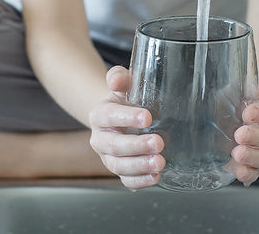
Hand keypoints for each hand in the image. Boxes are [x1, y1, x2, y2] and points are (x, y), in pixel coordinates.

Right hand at [89, 66, 164, 189]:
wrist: (122, 116)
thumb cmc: (125, 97)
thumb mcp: (123, 83)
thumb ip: (119, 77)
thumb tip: (117, 79)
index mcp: (99, 115)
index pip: (109, 116)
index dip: (126, 117)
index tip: (147, 117)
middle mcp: (100, 139)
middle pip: (114, 146)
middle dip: (137, 146)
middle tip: (158, 142)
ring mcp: (109, 158)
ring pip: (120, 166)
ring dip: (140, 166)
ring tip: (160, 162)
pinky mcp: (120, 171)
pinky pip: (126, 181)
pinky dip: (139, 181)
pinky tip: (155, 177)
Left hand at [230, 80, 258, 185]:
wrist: (231, 113)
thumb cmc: (239, 97)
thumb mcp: (241, 87)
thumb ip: (251, 84)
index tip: (248, 113)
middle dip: (257, 137)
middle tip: (240, 134)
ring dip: (253, 157)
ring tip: (237, 153)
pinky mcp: (252, 164)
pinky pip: (255, 173)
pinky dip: (249, 174)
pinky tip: (239, 172)